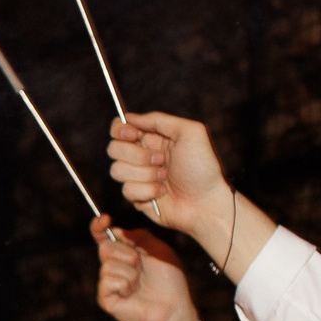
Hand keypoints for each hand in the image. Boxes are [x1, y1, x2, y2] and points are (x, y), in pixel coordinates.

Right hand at [95, 217, 200, 320]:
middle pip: (105, 247)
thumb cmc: (169, 280)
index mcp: (125, 253)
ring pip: (108, 265)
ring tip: (140, 284)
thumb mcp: (158, 250)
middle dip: (126, 253)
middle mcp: (114, 266)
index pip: (104, 237)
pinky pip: (108, 281)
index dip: (99, 227)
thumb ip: (139, 236)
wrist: (173, 307)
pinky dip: (125, 284)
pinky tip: (132, 293)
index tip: (104, 219)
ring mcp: (108, 283)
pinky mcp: (105, 298)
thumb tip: (117, 231)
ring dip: (130, 272)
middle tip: (141, 266)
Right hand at [108, 112, 231, 243]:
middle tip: (161, 159)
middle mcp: (141, 156)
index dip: (121, 130)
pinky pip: (126, 190)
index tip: (134, 135)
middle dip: (137, 155)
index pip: (120, 128)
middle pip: (114, 148)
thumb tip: (130, 117)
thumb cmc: (202, 167)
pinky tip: (163, 192)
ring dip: (145, 174)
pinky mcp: (135, 196)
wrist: (205, 202)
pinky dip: (147, 191)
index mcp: (153, 138)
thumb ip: (159, 119)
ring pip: (117, 170)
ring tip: (165, 177)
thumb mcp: (190, 132)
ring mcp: (137, 177)